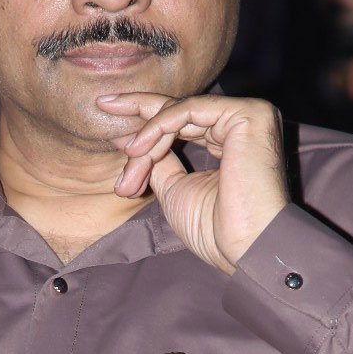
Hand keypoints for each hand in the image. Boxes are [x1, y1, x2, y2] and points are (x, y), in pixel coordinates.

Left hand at [97, 91, 290, 274]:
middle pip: (179, 111)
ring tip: (129, 162)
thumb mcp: (175, 189)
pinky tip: (139, 148)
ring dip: (147, 138)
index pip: (183, 122)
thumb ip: (158, 161)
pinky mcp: (248, 115)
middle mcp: (242, 124)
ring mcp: (248, 116)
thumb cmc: (215, 230)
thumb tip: (130, 139)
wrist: (246, 248)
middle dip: (139, 118)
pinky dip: (160, 126)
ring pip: (180, 113)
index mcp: (230, 141)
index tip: (110, 118)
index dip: (146, 121)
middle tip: (103, 105)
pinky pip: (190, 110)